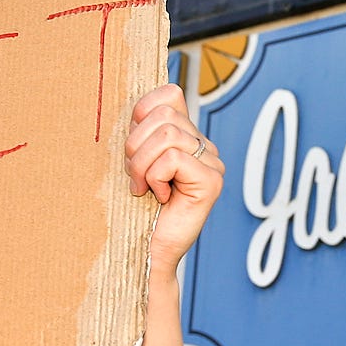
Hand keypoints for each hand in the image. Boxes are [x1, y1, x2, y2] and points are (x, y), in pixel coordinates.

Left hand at [124, 84, 222, 274]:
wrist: (145, 250)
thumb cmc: (135, 208)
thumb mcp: (133, 160)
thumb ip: (140, 132)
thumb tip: (136, 110)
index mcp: (187, 136)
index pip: (169, 94)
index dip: (141, 113)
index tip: (134, 148)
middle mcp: (204, 147)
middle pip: (164, 113)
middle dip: (135, 145)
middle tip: (135, 175)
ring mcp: (212, 163)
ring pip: (166, 135)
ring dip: (142, 164)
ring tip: (143, 187)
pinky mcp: (212, 181)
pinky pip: (172, 159)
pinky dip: (154, 178)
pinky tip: (158, 197)